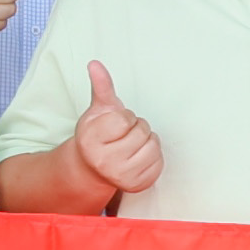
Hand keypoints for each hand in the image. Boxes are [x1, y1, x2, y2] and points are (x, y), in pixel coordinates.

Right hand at [70, 60, 162, 200]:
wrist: (94, 167)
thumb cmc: (98, 135)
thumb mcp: (98, 110)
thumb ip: (101, 86)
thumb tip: (95, 64)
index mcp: (91, 140)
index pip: (124, 118)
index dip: (124, 117)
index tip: (114, 125)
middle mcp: (104, 162)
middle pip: (141, 131)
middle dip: (136, 127)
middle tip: (123, 135)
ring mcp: (121, 177)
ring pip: (153, 145)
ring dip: (147, 141)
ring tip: (131, 145)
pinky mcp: (137, 185)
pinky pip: (159, 161)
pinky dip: (153, 156)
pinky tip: (138, 157)